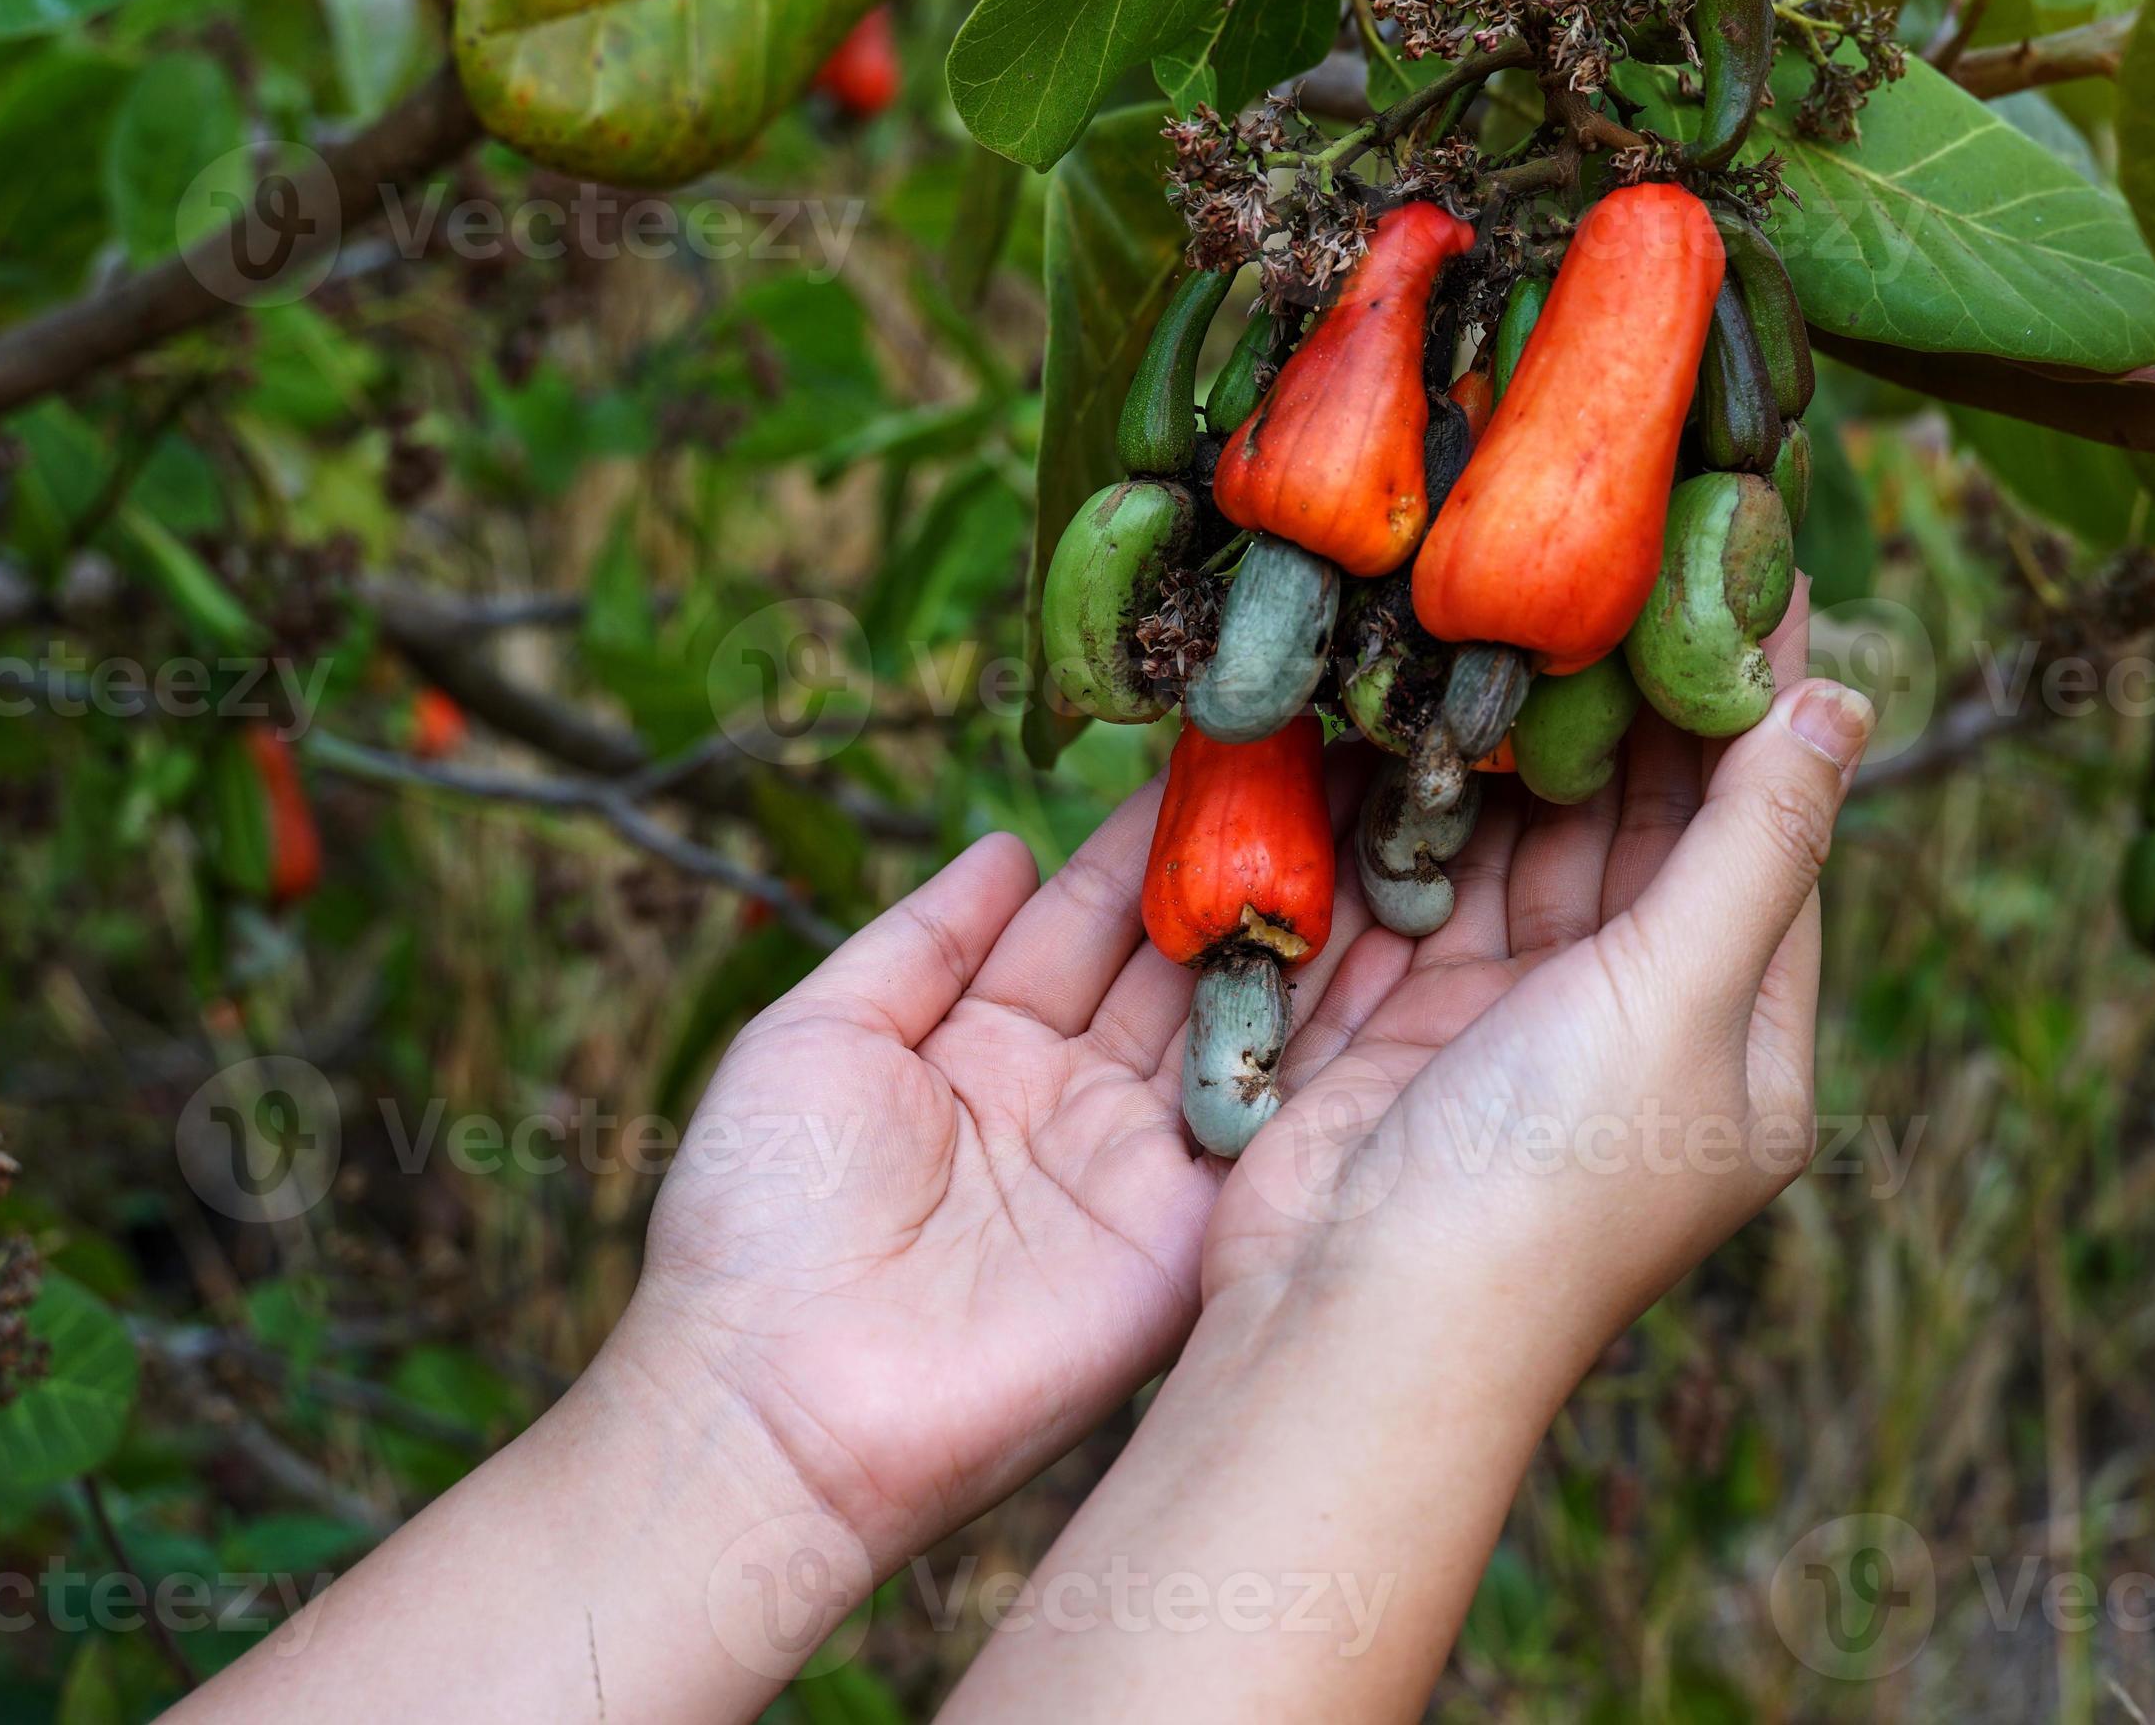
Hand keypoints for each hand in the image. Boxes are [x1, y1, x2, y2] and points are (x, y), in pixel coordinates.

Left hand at [607, 798, 1337, 1567]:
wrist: (775, 1402)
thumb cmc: (759, 1215)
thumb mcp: (814, 1037)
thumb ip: (920, 941)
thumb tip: (1006, 843)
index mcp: (990, 1042)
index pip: (1096, 913)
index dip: (1158, 836)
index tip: (1230, 752)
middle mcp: (1081, 1095)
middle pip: (1188, 959)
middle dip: (1261, 868)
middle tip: (1347, 771)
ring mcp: (1143, 1164)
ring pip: (1245, 1027)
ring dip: (1315, 937)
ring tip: (1390, 832)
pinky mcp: (1188, 1237)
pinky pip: (1273, 1130)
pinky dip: (1335, 1049)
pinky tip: (1395, 956)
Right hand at [1207, 594, 1870, 1347]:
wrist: (1350, 1327)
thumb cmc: (1551, 1179)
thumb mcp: (1682, 998)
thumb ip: (1753, 842)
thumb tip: (1840, 697)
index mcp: (1743, 1040)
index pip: (1771, 828)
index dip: (1760, 693)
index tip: (1749, 554)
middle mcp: (1644, 1022)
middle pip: (1654, 818)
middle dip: (1640, 686)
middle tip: (1623, 525)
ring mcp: (1523, 1016)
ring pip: (1541, 832)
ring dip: (1534, 718)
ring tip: (1529, 568)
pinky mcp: (1415, 1010)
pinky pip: (1442, 866)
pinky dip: (1439, 781)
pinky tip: (1435, 672)